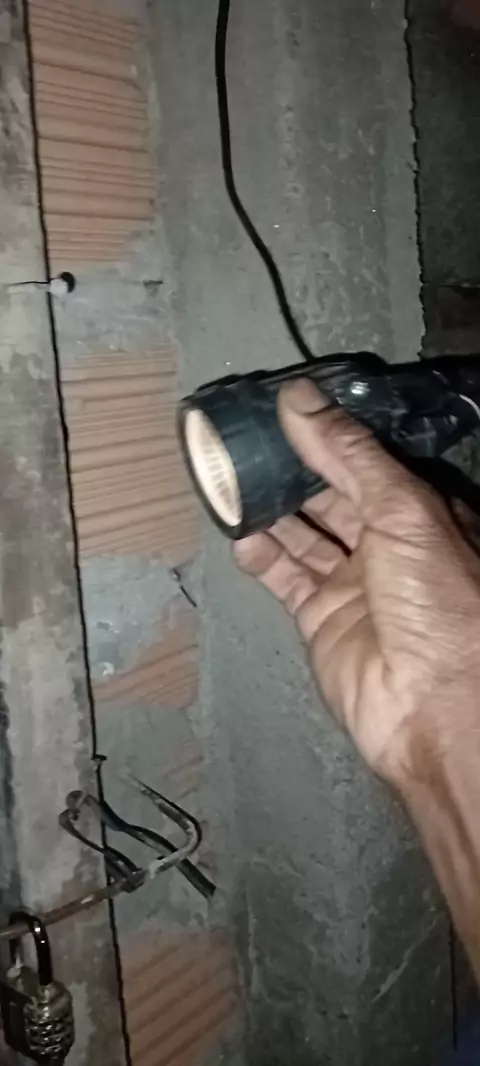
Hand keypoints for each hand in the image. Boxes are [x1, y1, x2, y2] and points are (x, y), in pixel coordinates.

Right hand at [234, 379, 479, 784]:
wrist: (431, 708)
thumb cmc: (439, 605)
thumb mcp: (402, 511)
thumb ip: (348, 454)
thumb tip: (301, 400)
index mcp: (423, 514)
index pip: (368, 461)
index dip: (329, 435)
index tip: (285, 408)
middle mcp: (391, 546)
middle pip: (331, 495)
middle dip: (291, 470)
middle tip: (246, 442)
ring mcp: (355, 584)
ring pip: (303, 534)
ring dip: (269, 510)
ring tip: (231, 480)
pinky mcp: (323, 619)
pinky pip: (285, 577)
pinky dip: (261, 556)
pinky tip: (240, 534)